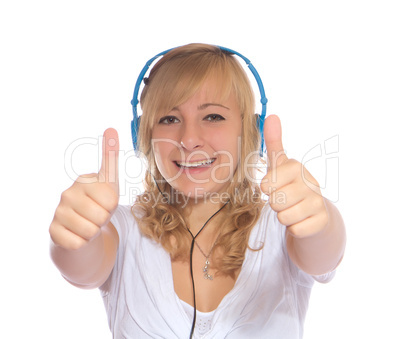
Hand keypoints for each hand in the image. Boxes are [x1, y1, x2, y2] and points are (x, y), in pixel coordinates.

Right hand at [49, 128, 119, 249]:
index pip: (111, 201)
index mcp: (83, 180)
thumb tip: (111, 128)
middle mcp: (67, 194)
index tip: (104, 202)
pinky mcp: (53, 232)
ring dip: (94, 232)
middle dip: (103, 220)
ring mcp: (58, 213)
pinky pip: (79, 243)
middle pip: (101, 216)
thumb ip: (110, 156)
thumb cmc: (98, 203)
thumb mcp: (109, 182)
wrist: (81, 228)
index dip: (112, 207)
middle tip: (96, 215)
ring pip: (90, 231)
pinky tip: (77, 235)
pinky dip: (83, 243)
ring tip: (88, 224)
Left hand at [260, 115, 327, 237]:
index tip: (273, 187)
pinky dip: (294, 228)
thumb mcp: (279, 165)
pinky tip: (300, 219)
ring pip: (284, 217)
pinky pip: (295, 230)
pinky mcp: (322, 221)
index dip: (266, 190)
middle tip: (283, 199)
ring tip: (291, 208)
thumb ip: (273, 142)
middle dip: (275, 204)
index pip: (267, 185)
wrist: (313, 211)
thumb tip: (272, 115)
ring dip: (284, 216)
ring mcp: (318, 202)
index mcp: (296, 167)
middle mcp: (310, 182)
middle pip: (275, 202)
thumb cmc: (289, 185)